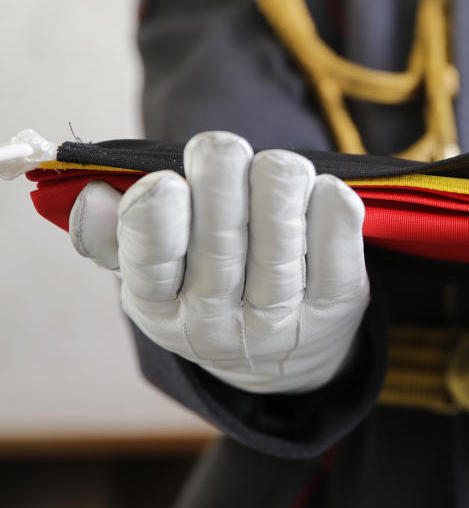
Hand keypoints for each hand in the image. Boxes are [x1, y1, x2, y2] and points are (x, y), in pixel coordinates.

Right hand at [69, 131, 368, 393]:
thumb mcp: (150, 274)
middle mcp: (218, 323)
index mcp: (159, 308)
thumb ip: (116, 236)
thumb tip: (92, 197)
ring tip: (274, 168)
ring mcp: (280, 320)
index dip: (158, 206)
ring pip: (280, 233)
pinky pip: (337, 244)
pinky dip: (331, 203)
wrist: (283, 356)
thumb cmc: (206, 286)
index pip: (151, 255)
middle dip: (223, 172)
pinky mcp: (336, 306)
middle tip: (222, 151)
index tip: (169, 179)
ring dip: (279, 178)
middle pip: (222, 235)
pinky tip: (323, 189)